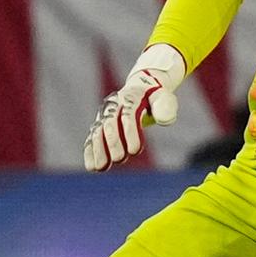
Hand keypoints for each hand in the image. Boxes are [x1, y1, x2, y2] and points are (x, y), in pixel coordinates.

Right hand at [83, 44, 184, 171]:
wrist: (141, 89)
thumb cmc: (155, 97)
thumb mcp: (164, 97)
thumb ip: (165, 106)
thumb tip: (164, 120)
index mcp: (130, 97)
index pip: (128, 115)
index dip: (130, 132)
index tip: (135, 151)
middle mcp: (113, 105)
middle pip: (110, 124)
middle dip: (113, 142)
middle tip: (119, 159)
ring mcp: (104, 115)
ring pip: (97, 132)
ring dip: (98, 150)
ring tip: (102, 168)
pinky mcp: (99, 125)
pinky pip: (92, 138)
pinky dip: (90, 152)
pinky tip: (92, 167)